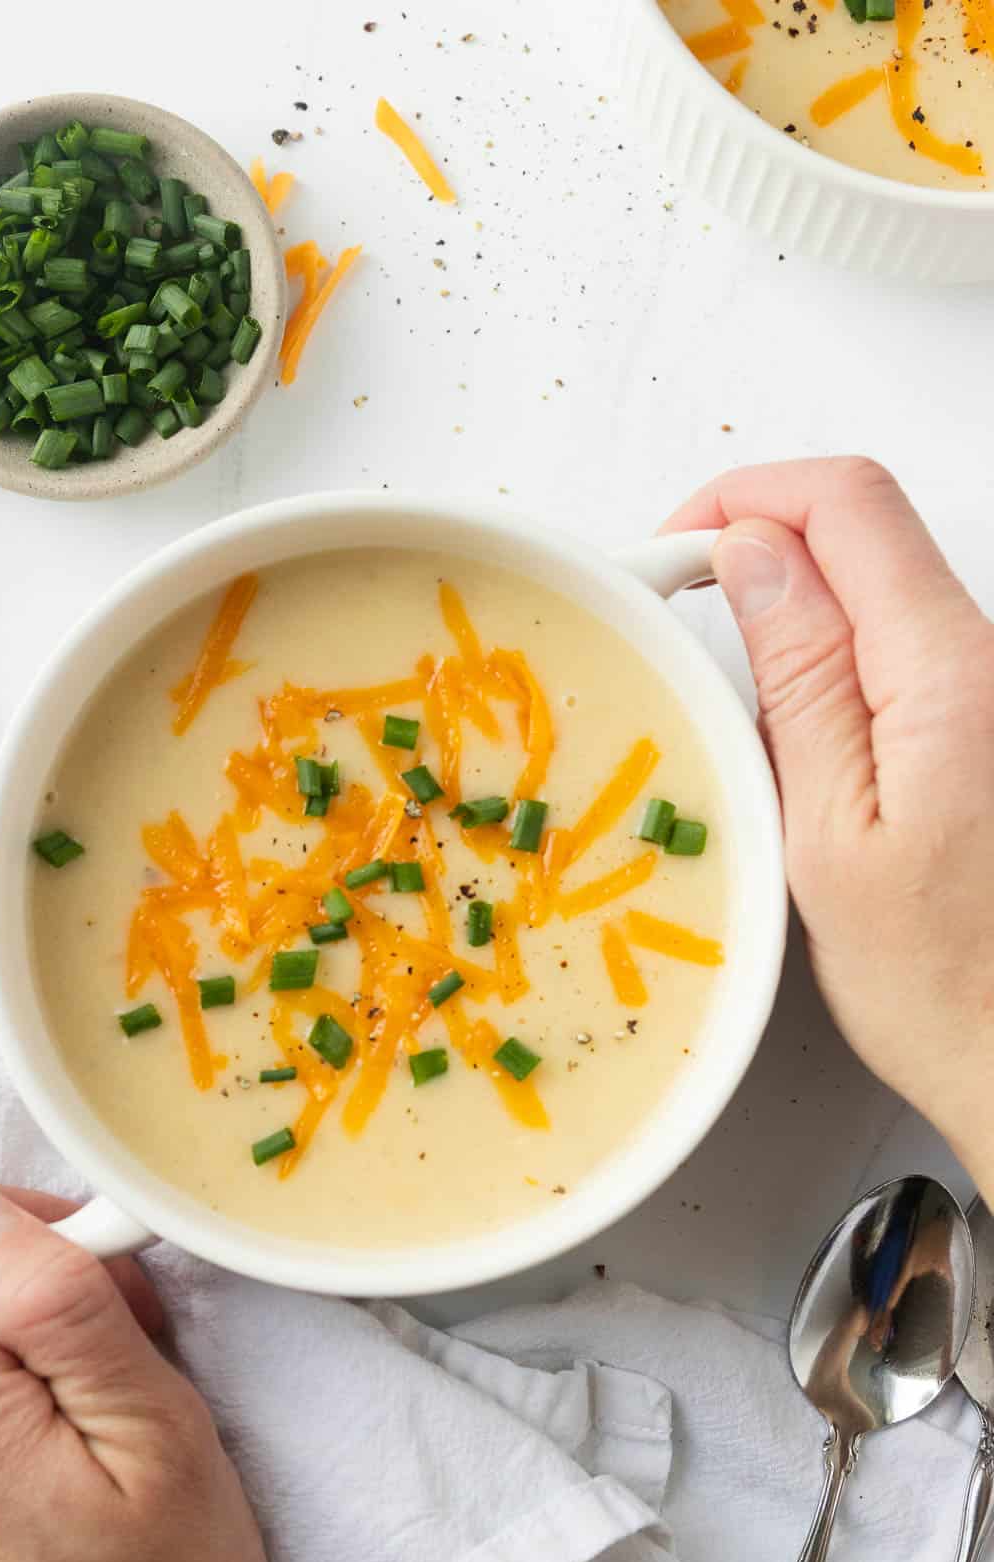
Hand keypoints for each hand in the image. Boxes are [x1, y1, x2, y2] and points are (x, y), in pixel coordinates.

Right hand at [665, 457, 993, 1191]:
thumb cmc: (948, 986)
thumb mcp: (831, 834)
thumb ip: (800, 680)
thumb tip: (756, 556)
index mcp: (950, 675)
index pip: (846, 503)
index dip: (745, 498)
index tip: (676, 552)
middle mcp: (990, 663)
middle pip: (864, 533)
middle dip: (759, 551)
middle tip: (681, 621)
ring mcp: (992, 692)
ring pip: (878, 592)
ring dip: (792, 618)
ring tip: (733, 709)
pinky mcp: (984, 726)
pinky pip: (898, 655)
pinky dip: (830, 671)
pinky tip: (794, 750)